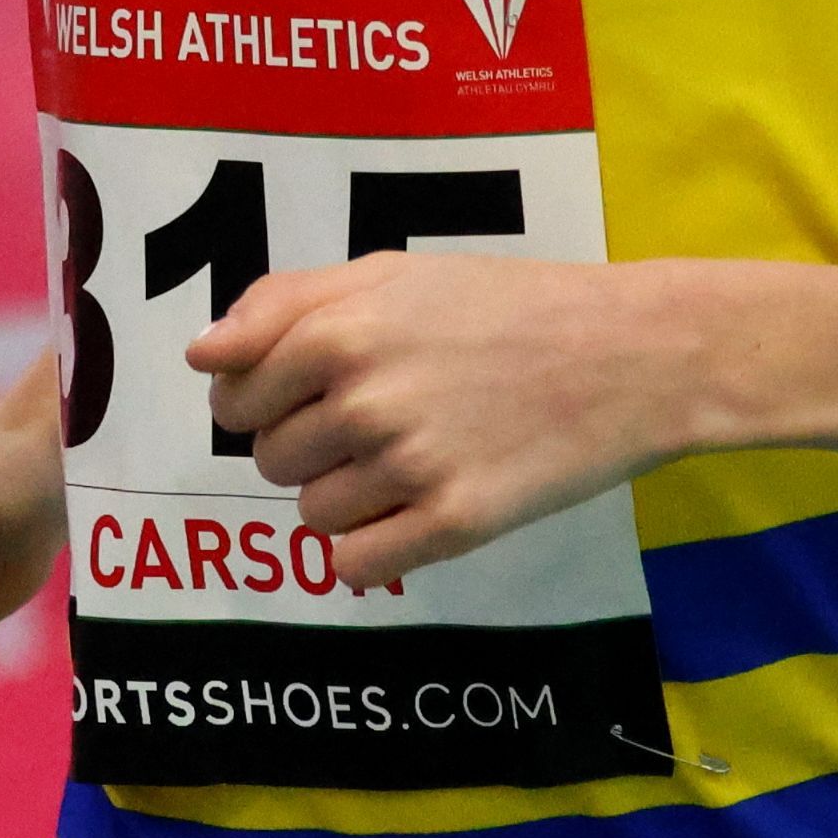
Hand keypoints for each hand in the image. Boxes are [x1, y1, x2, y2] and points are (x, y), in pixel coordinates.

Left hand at [197, 258, 713, 590]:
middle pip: (271, 458)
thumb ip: (284, 304)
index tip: (311, 391)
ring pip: (311, 514)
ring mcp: (410, 466)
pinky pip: (354, 565)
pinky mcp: (454, 524)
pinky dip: (372, 547)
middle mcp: (365, 400)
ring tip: (411, 459)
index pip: (234, 395)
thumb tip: (203, 357)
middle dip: (310, 444)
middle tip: (381, 420)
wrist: (634, 354)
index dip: (263, 397)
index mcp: (339, 330)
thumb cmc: (509, 304)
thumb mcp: (393, 272)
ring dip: (346, 496)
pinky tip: (416, 509)